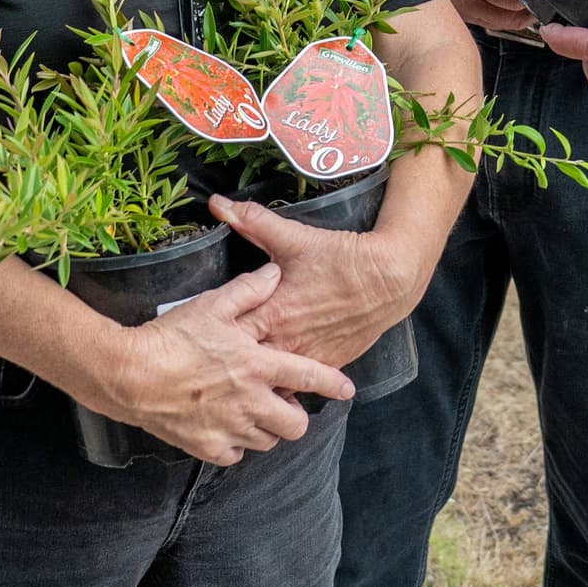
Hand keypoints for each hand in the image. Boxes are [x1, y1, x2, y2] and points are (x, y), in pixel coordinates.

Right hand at [82, 267, 352, 464]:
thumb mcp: (211, 305)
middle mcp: (250, 402)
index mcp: (257, 366)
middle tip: (282, 402)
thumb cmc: (171, 337)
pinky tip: (226, 427)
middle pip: (296, 425)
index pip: (309, 377)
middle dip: (296, 415)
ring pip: (267, 441)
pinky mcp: (206, 447)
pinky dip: (236, 444)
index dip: (333, 384)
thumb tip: (275, 272)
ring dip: (266, 428)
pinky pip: (235, 455)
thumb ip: (248, 291)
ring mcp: (229, 428)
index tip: (347, 389)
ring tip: (252, 411)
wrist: (128, 374)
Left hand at [213, 195, 428, 372]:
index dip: (212, 333)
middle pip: (247, 362)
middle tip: (211, 361)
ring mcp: (309, 356)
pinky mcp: (329, 363)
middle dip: (231, 359)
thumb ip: (252, 221)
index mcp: (273, 312)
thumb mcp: (294, 237)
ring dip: (258, 375)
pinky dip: (286, 379)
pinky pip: (300, 381)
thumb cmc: (342, 257)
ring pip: (274, 378)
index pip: (229, 332)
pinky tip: (274, 380)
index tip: (197, 333)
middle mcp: (288, 341)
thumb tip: (218, 204)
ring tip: (238, 378)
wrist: (390, 278)